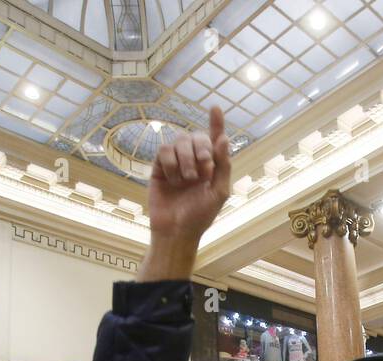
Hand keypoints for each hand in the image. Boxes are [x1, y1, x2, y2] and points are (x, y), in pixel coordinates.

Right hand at [140, 107, 231, 280]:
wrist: (176, 230)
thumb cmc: (200, 216)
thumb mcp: (219, 192)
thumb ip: (223, 165)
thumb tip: (223, 138)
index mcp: (211, 166)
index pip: (214, 140)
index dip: (216, 123)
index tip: (215, 108)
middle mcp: (194, 161)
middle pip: (197, 137)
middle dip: (202, 149)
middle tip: (204, 170)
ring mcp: (176, 163)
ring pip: (180, 141)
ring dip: (186, 160)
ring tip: (187, 181)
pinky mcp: (159, 167)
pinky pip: (164, 151)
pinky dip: (171, 164)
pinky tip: (173, 181)